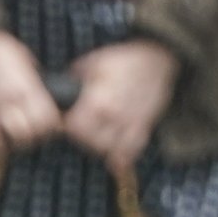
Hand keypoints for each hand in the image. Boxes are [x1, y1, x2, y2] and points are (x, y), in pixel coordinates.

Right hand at [0, 28, 68, 157]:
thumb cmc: (0, 47)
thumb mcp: (25, 60)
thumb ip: (33, 80)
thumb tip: (40, 91)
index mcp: (28, 86)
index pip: (46, 119)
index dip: (50, 128)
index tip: (47, 128)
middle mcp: (13, 98)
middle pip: (28, 134)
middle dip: (31, 140)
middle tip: (29, 137)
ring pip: (7, 139)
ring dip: (12, 144)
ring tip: (12, 141)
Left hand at [58, 39, 178, 174]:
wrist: (157, 60)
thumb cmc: (124, 60)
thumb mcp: (94, 62)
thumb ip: (75, 77)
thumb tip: (60, 85)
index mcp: (99, 100)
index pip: (75, 127)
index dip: (68, 125)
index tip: (67, 120)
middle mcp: (115, 116)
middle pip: (91, 143)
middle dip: (83, 138)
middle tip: (81, 129)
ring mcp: (131, 124)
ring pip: (112, 151)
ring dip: (102, 147)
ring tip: (98, 136)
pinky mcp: (144, 127)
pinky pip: (133, 151)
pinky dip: (123, 156)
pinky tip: (116, 153)